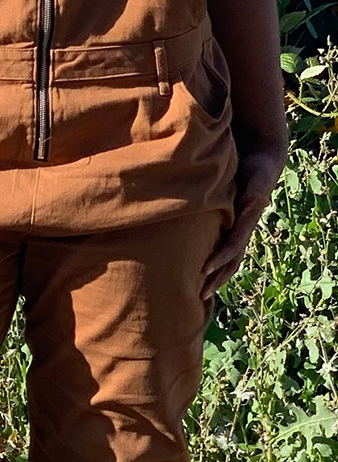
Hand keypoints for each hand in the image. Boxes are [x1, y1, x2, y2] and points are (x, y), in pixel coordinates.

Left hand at [201, 145, 286, 301]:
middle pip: (230, 261)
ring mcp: (236, 231)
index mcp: (246, 224)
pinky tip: (199, 274)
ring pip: (227, 260)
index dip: (219, 260)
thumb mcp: (256, 182)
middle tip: (201, 296)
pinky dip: (214, 264)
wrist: (261, 165)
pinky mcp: (230, 227)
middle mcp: (242, 231)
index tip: (204, 272)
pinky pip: (221, 250)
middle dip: (217, 279)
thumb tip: (260, 201)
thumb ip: (256, 193)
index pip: (232, 247)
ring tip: (200, 294)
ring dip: (215, 277)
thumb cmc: (257, 172)